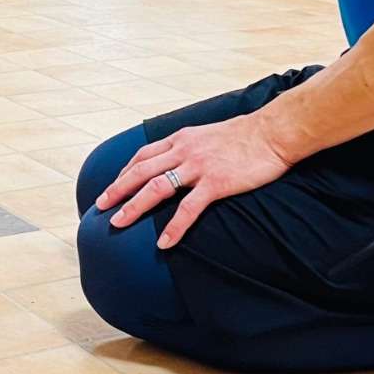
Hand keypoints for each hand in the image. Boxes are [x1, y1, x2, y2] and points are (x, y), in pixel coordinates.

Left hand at [93, 112, 298, 249]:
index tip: (112, 186)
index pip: (143, 155)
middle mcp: (183, 150)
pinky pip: (188, 208)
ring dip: (134, 207)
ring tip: (118, 224)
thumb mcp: (209, 134)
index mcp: (181, 138)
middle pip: (140, 170)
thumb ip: (192, 145)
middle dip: (117, 189)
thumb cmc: (246, 135)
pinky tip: (163, 242)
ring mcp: (198, 166)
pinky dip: (174, 227)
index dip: (124, 172)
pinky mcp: (216, 183)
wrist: (274, 131)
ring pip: (156, 187)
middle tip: (100, 206)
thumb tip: (181, 158)